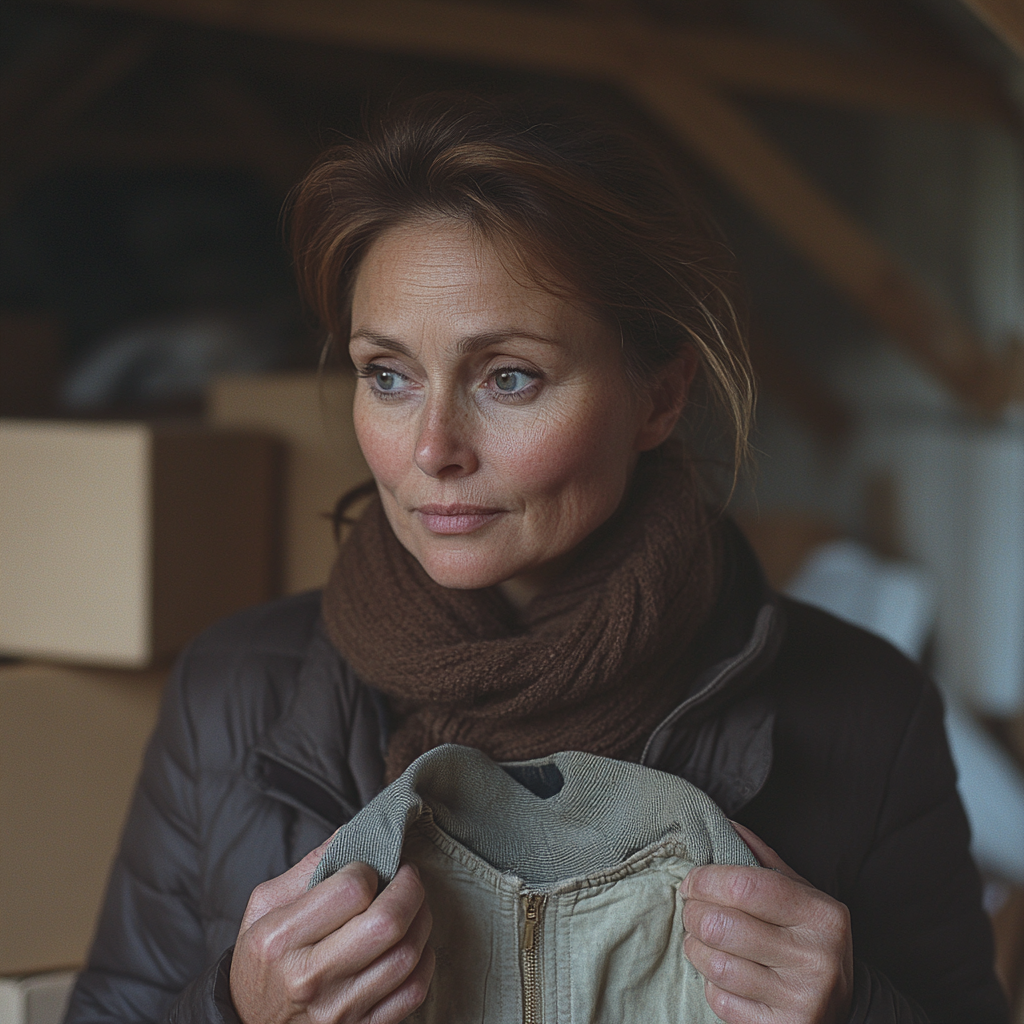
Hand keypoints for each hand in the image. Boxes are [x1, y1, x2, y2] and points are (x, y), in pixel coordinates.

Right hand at [230, 838, 433, 1023]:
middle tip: (408, 875)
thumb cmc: (262, 957)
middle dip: (410, 888)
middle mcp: (310, 978)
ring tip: (413, 905)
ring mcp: (338, 1010)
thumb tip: (356, 831)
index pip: (351, 890)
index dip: (369, 870)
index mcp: (281, 939)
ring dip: (422, 920)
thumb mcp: (265, 905)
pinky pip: (412, 992)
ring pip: (406, 956)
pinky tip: (413, 943)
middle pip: (386, 924)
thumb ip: (310, 865)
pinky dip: (424, 961)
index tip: (369, 869)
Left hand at [680, 822, 852, 1023]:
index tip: (692, 881)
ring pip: (716, 964)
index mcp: (821, 915)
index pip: (745, 886)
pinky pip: (720, 1000)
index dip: (706, 880)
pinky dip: (709, 983)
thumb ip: (762, 859)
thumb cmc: (809, 938)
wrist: (844, 1006)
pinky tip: (720, 973)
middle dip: (693, 913)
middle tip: (692, 909)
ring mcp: (799, 999)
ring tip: (699, 939)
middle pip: (723, 925)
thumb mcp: (800, 893)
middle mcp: (815, 957)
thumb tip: (722, 823)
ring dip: (694, 947)